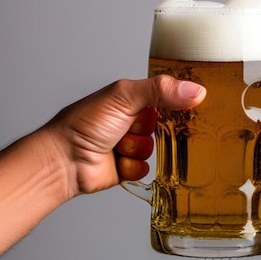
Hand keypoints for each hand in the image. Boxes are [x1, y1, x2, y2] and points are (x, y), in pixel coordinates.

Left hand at [49, 76, 205, 195]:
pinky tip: (117, 161)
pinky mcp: (128, 167)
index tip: (184, 108)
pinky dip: (132, 167)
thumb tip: (197, 90)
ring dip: (137, 150)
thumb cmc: (84, 124)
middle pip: (164, 126)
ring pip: (155, 149)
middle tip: (135, 127)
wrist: (63, 160)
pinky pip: (146, 169)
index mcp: (131, 99)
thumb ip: (160, 90)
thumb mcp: (124, 97)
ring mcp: (130, 144)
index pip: (166, 98)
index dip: (174, 104)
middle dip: (151, 130)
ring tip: (118, 146)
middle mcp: (131, 120)